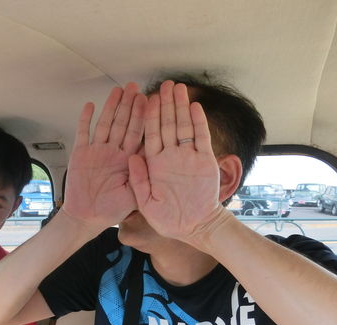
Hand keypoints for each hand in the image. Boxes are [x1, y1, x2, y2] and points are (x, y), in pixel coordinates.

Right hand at [62, 82, 146, 234]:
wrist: (88, 219)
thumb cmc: (111, 210)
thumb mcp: (135, 196)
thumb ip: (142, 177)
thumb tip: (148, 155)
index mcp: (128, 160)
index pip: (138, 133)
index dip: (144, 116)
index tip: (150, 100)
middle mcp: (114, 152)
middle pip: (123, 123)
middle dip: (129, 105)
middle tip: (135, 87)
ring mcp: (97, 152)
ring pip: (106, 123)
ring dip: (111, 107)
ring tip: (118, 90)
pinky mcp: (80, 155)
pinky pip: (83, 133)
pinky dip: (86, 119)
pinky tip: (90, 105)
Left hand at [129, 81, 224, 242]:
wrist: (194, 228)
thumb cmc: (168, 220)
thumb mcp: (146, 202)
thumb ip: (138, 179)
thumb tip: (131, 156)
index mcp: (154, 164)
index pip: (149, 135)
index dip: (146, 116)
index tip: (143, 98)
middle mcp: (170, 157)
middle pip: (166, 125)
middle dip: (164, 104)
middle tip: (163, 84)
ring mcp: (188, 157)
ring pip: (183, 127)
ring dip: (180, 107)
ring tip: (178, 88)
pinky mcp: (204, 161)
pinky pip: (201, 138)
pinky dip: (198, 123)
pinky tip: (194, 107)